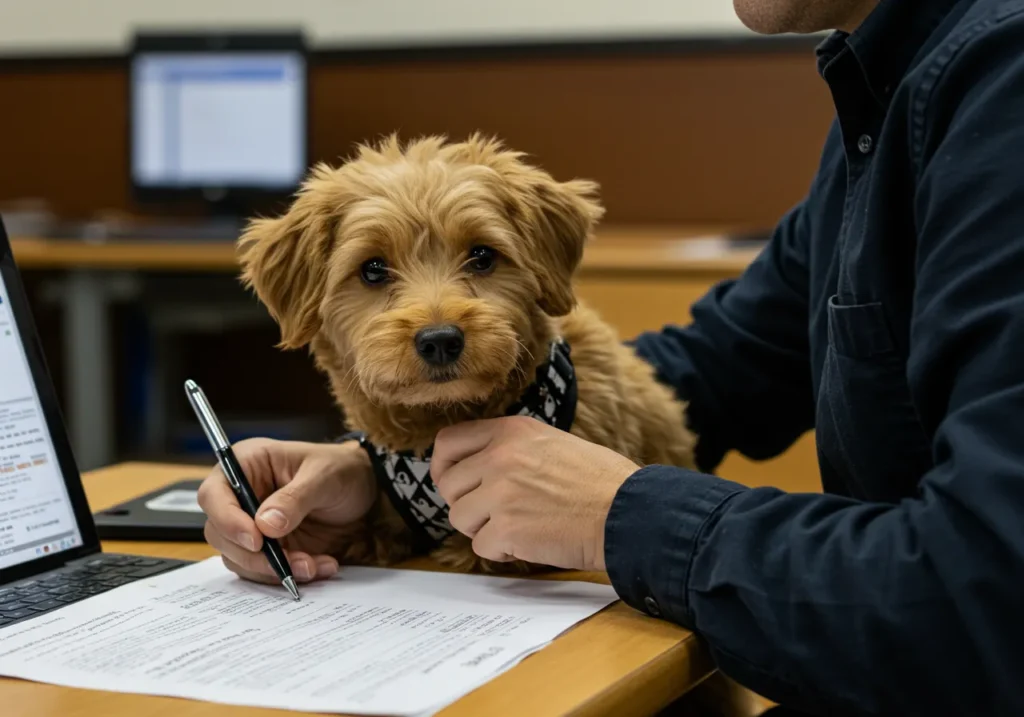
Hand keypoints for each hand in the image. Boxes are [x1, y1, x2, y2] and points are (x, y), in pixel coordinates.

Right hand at [198, 438, 374, 584]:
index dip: (227, 520)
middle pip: (221, 534)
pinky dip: (290, 574)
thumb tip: (265, 524)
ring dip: (275, 570)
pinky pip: (265, 571)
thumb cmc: (342, 469)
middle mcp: (243, 496)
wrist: (365, 489)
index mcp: (247, 464)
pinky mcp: (269, 548)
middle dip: (254, 555)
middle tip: (289, 562)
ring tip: (314, 565)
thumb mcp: (324, 476)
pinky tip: (320, 566)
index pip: (214, 494)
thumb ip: (295, 498)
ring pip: (240, 558)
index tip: (255, 540)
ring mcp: (253, 525)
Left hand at [431, 417, 639, 570]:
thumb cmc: (600, 481)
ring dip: (484, 529)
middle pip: (449, 486)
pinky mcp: (508, 528)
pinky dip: (502, 551)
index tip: (453, 483)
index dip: (443, 466)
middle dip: (467, 504)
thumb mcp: (550, 443)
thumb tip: (474, 466)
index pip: (448, 442)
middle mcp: (500, 456)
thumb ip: (510, 449)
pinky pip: (481, 546)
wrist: (627, 512)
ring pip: (459, 518)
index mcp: (511, 431)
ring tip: (519, 527)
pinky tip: (530, 542)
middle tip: (495, 513)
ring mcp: (501, 493)